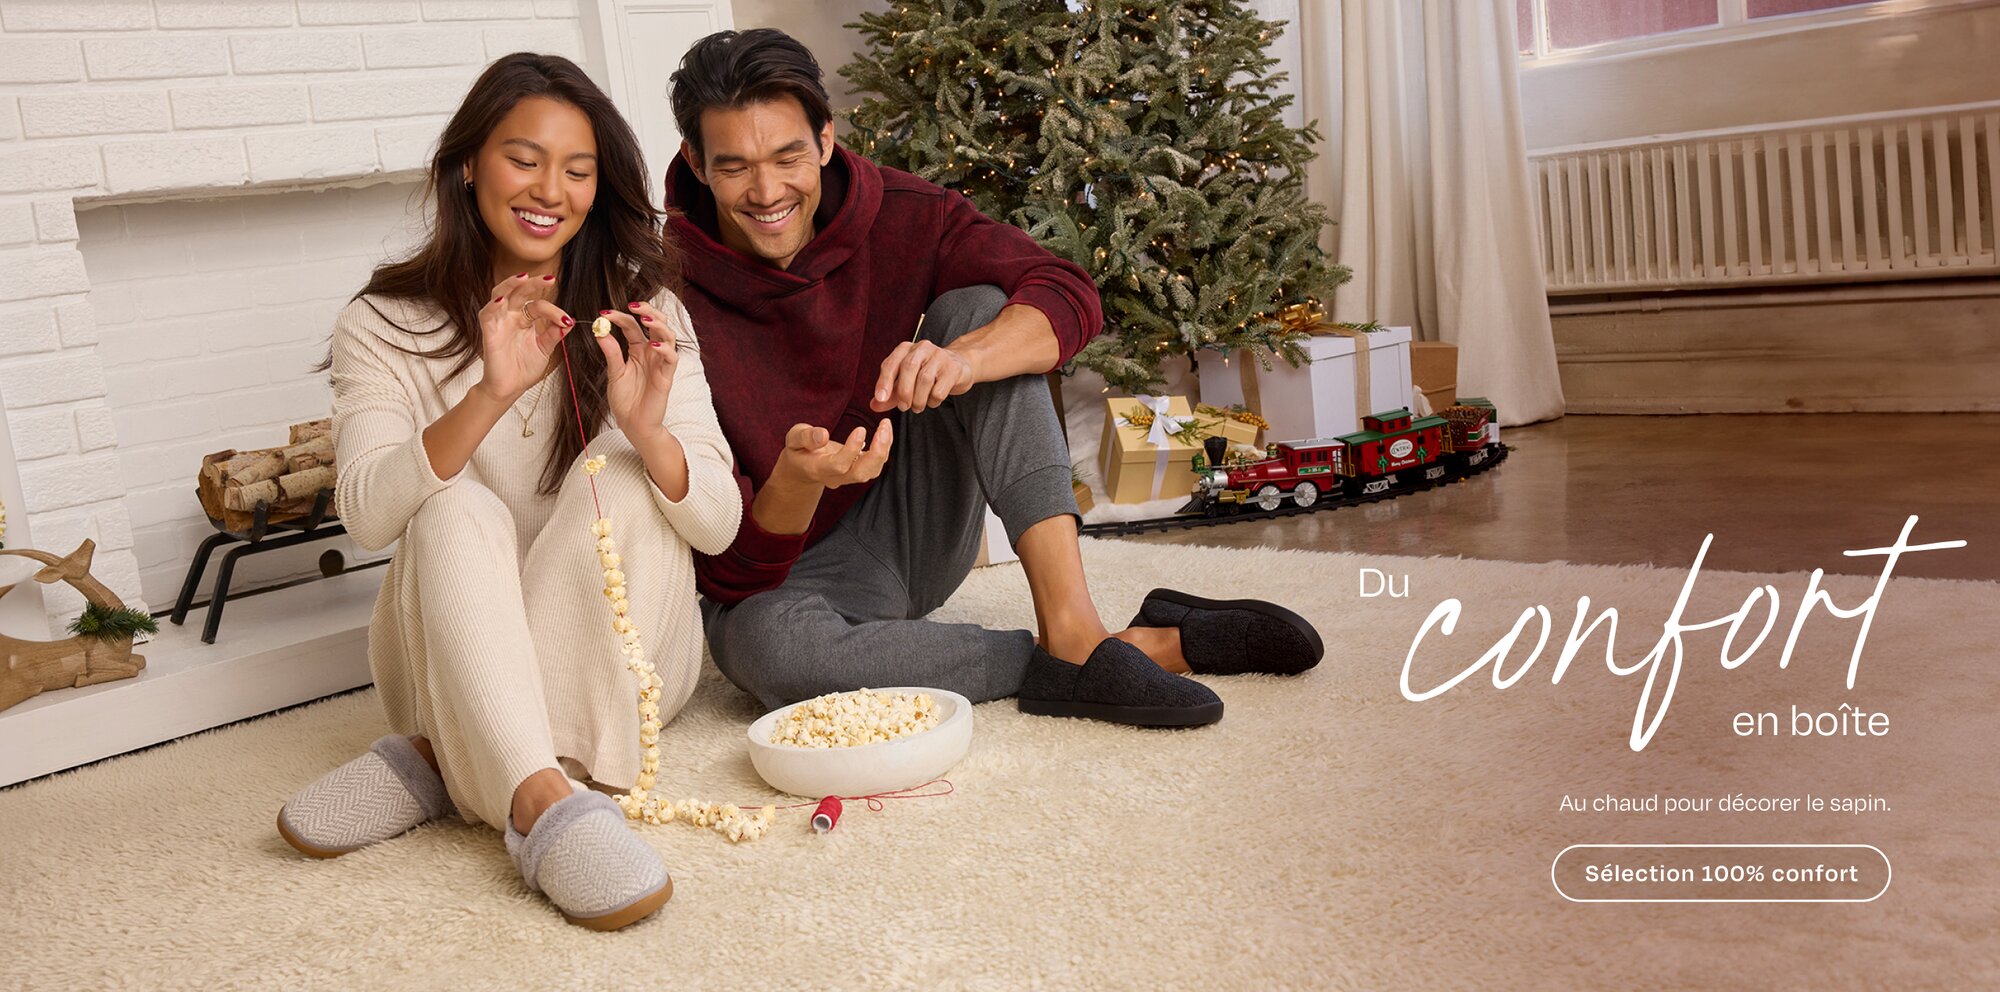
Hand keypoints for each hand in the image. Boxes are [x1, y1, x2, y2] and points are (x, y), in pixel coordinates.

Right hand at [475, 273, 573, 402]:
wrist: (510, 388)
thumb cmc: (524, 368)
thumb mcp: (545, 348)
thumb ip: (555, 333)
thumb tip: (570, 320)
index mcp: (525, 319)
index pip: (539, 305)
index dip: (553, 310)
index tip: (566, 320)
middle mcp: (511, 316)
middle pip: (519, 292)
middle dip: (533, 283)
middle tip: (549, 279)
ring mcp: (499, 322)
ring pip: (500, 295)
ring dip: (511, 285)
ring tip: (523, 278)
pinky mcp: (488, 332)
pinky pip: (487, 314)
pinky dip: (493, 306)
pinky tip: (502, 301)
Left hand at [594, 300, 677, 441]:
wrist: (633, 424)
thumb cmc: (625, 400)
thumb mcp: (614, 373)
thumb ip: (611, 353)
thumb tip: (600, 331)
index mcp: (637, 350)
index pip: (632, 326)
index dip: (620, 317)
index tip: (604, 313)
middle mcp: (651, 353)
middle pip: (656, 323)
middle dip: (647, 310)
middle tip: (633, 306)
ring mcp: (660, 363)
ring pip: (668, 336)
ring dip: (658, 324)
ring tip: (645, 319)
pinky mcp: (666, 376)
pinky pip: (671, 358)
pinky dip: (664, 349)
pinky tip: (652, 345)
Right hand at [771, 420, 893, 489]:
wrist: (803, 469)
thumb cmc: (798, 451)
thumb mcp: (794, 439)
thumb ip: (805, 437)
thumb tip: (823, 435)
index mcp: (818, 468)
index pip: (839, 465)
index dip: (851, 449)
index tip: (860, 429)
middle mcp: (836, 477)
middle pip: (861, 473)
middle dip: (877, 452)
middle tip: (884, 427)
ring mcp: (848, 477)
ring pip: (872, 471)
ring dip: (884, 449)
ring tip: (886, 425)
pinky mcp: (858, 470)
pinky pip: (875, 464)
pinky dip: (884, 448)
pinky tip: (885, 431)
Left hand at [869, 340, 973, 412]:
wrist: (958, 366)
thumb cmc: (926, 373)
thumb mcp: (905, 382)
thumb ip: (890, 393)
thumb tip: (874, 405)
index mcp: (906, 349)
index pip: (891, 363)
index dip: (884, 381)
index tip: (880, 398)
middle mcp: (922, 348)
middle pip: (908, 367)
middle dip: (903, 391)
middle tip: (903, 407)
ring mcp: (940, 356)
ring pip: (924, 379)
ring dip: (918, 399)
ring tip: (917, 407)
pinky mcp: (953, 368)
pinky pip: (939, 389)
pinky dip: (933, 401)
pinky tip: (932, 401)